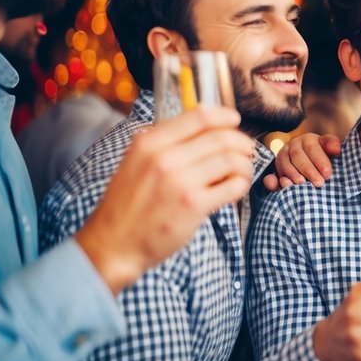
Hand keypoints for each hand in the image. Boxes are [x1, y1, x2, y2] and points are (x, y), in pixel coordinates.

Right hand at [75, 107, 255, 293]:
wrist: (113, 244)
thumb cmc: (128, 204)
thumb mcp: (136, 162)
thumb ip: (164, 142)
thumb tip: (202, 120)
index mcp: (148, 142)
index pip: (199, 117)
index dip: (224, 116)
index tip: (235, 120)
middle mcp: (164, 158)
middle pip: (221, 138)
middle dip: (241, 142)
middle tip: (246, 151)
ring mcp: (180, 182)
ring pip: (232, 160)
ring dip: (245, 165)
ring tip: (242, 172)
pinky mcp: (194, 205)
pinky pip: (233, 186)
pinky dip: (241, 184)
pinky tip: (236, 188)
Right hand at [263, 133, 339, 190]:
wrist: (309, 160)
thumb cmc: (323, 155)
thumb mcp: (329, 148)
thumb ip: (332, 145)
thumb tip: (336, 149)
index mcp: (308, 140)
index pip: (312, 148)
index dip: (320, 161)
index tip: (328, 174)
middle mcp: (293, 146)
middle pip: (298, 157)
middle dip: (309, 170)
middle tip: (319, 183)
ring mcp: (282, 157)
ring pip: (285, 164)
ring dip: (293, 175)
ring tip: (302, 184)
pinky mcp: (276, 170)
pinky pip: (271, 175)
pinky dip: (273, 181)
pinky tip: (280, 186)